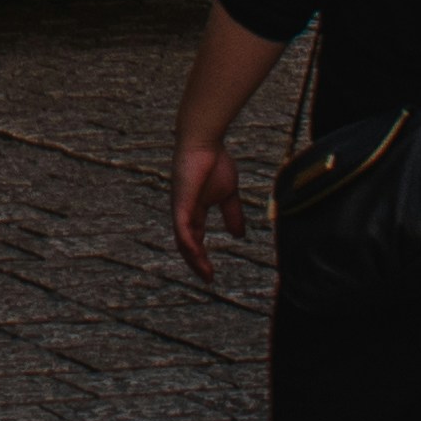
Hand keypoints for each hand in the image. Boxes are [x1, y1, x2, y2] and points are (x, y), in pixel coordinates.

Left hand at [166, 139, 249, 290]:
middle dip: (196, 263)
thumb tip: (239, 235)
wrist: (204, 141)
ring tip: (205, 273)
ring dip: (193, 259)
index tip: (211, 274)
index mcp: (194, 211)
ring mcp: (181, 208)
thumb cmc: (214, 162)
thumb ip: (232, 214)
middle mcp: (184, 213)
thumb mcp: (228, 195)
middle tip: (208, 278)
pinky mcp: (181, 202)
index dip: (201, 257)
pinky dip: (189, 242)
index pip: (195, 239)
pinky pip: (182, 228)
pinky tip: (196, 254)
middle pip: (186, 245)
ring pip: (183, 240)